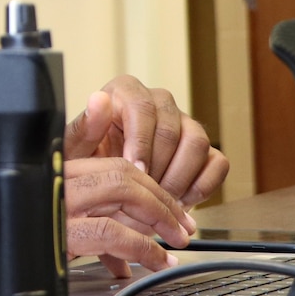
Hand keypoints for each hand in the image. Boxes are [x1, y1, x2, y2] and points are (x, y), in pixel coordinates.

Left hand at [64, 75, 227, 207]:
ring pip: (198, 142)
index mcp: (126, 92)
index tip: (135, 171)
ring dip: (180, 177)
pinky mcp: (203, 149)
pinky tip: (180, 202)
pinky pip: (218, 162)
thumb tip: (98, 99)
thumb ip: (85, 128)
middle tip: (144, 194)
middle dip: (158, 167)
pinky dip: (202, 187)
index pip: (142, 107)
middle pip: (171, 128)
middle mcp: (159, 102)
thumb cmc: (87, 162)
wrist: (104, 182)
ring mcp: (185, 123)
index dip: (141, 142)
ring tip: (159, 200)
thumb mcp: (77, 150)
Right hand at [64, 156, 193, 276]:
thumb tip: (122, 266)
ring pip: (123, 192)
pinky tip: (156, 260)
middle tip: (183, 226)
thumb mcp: (61, 235)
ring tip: (177, 240)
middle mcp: (59, 181)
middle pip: (124, 174)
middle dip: (162, 200)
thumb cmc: (23, 248)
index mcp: (60, 175)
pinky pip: (111, 232)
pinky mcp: (62, 230)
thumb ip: (91, 245)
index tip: (172, 208)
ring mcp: (58, 201)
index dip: (150, 186)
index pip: (115, 166)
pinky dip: (143, 247)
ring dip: (160, 216)